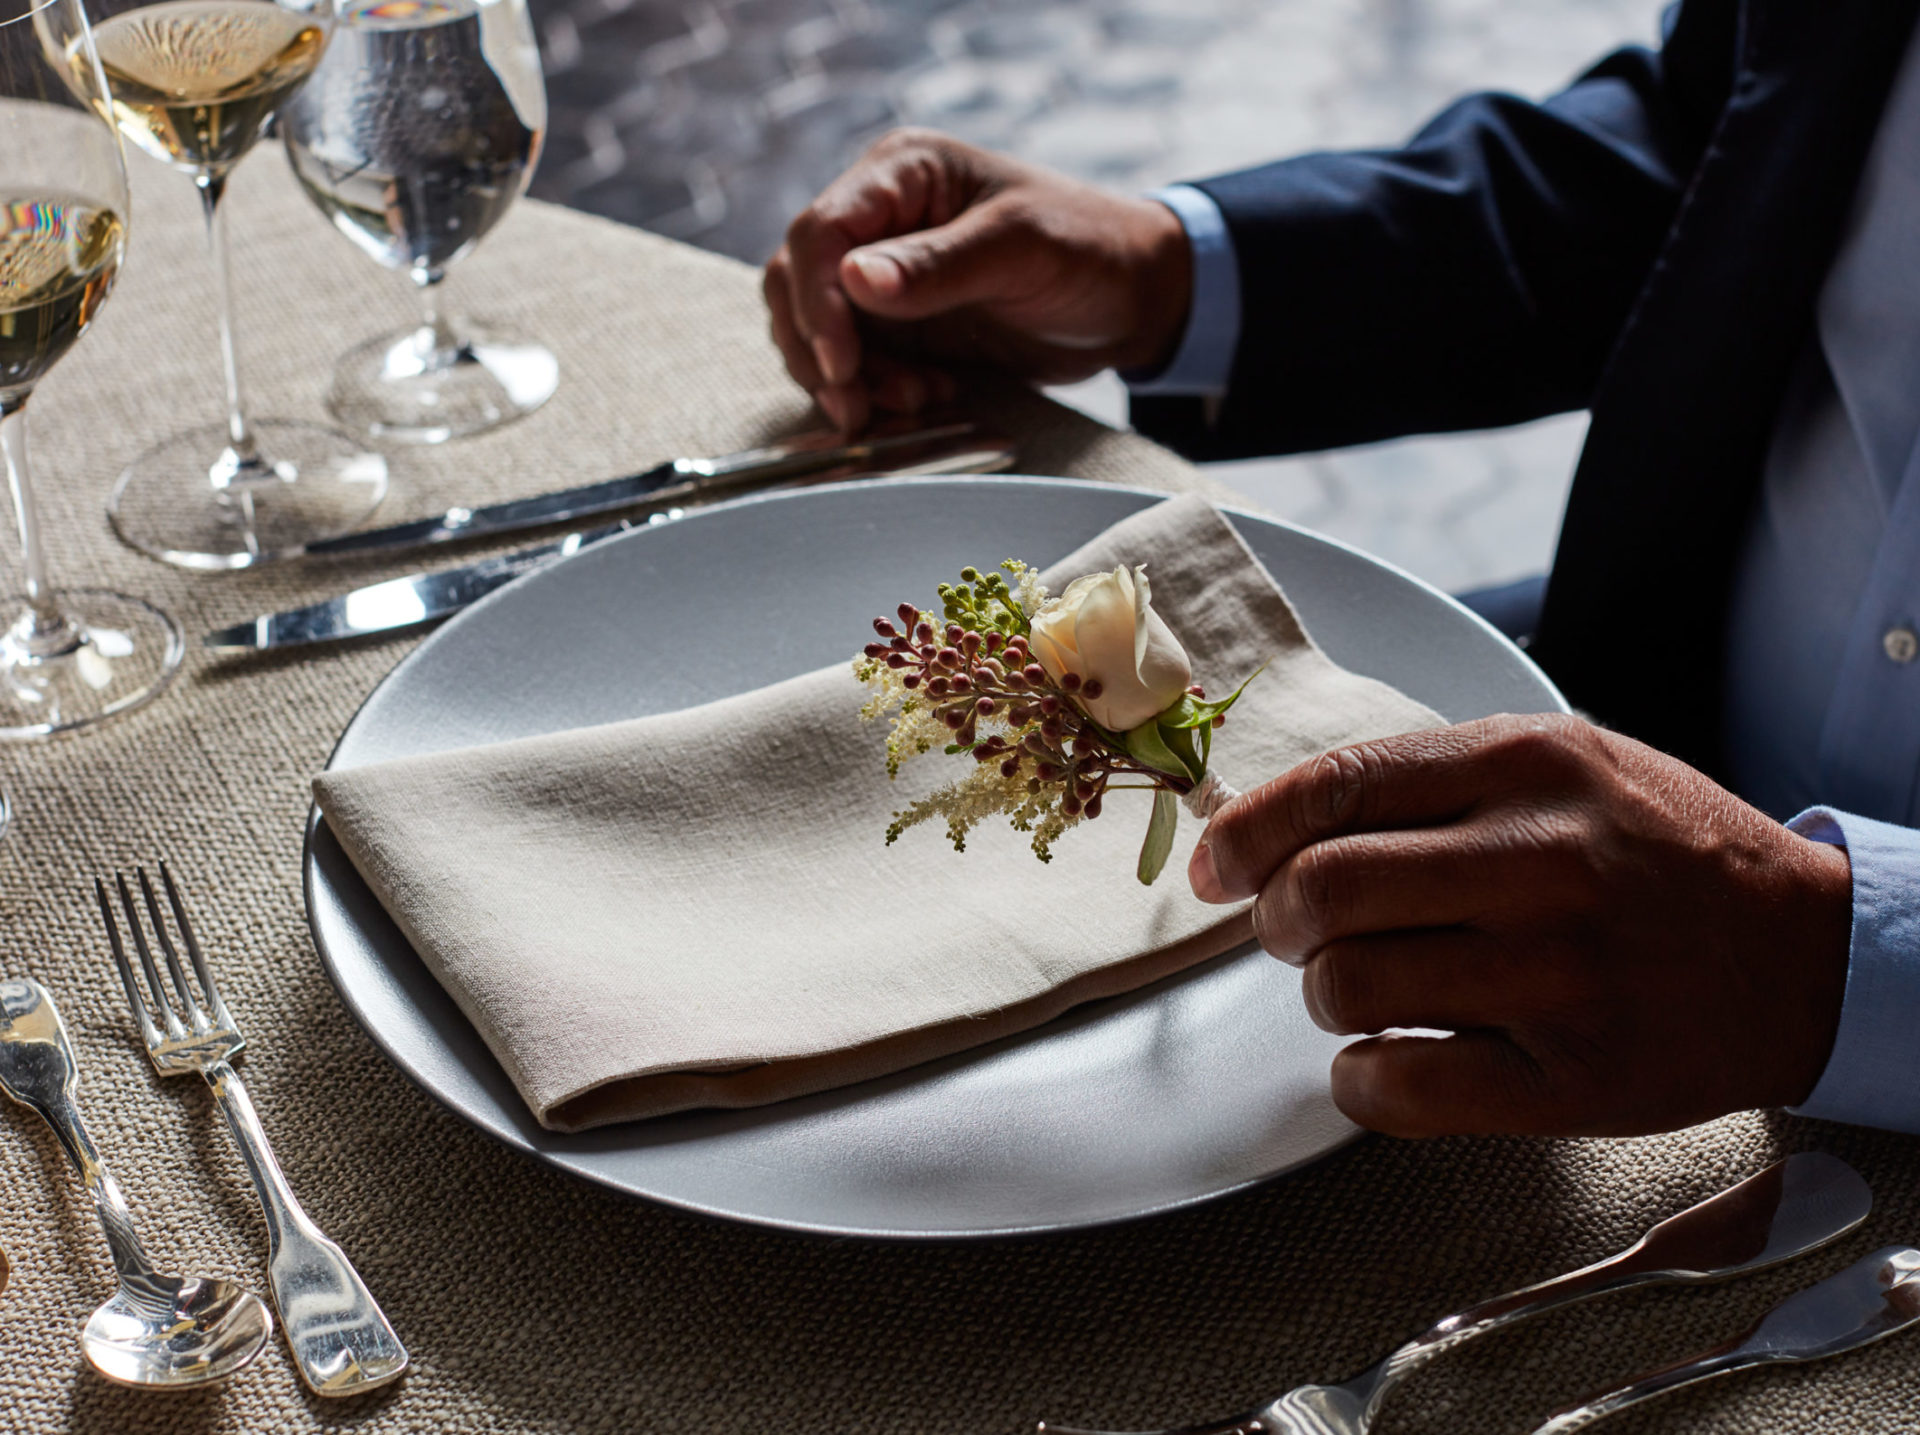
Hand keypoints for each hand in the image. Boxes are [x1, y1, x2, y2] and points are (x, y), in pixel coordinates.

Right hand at [763, 128, 1193, 430]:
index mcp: (901, 173)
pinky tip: (925, 400)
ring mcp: (883, 275)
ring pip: (815, 332)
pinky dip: (874, 392)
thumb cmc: (1089, 249)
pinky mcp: (897, 325)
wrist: (1132, 299)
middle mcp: (879, 219)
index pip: (818, 233)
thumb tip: (852, 279)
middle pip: (796, 285)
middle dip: (822, 352)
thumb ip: (936, 266)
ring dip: (849, 380)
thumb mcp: (1019, 250)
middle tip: (862, 405)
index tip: (843, 366)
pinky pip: (853, 364)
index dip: (815, 304)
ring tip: (915, 402)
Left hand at [1188, 714, 1852, 1137]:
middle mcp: (1542, 862)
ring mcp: (1559, 975)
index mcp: (1528, 765)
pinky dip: (1359, 1083)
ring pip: (1350, 990)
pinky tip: (1383, 1063)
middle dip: (1278, 920)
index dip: (1247, 833)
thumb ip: (1433, 778)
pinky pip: (1402, 1091)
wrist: (1807, 953)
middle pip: (1324, 892)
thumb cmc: (1661, 852)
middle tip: (1295, 934)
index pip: (1336, 788)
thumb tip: (1275, 817)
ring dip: (1323, 999)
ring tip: (1361, 990)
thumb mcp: (1565, 763)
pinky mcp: (1574, 1078)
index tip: (1213, 868)